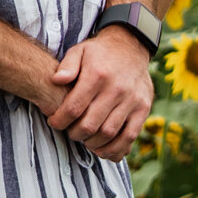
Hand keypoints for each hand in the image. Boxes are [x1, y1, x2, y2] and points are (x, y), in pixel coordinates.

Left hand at [46, 25, 152, 159]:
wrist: (131, 48)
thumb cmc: (99, 54)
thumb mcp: (80, 51)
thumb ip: (67, 65)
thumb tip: (57, 80)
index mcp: (98, 75)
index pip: (74, 108)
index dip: (60, 121)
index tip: (54, 122)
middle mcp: (117, 89)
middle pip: (91, 125)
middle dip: (75, 134)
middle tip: (70, 132)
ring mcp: (132, 100)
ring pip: (109, 134)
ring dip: (92, 143)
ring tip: (84, 139)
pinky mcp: (143, 109)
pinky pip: (129, 136)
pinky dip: (115, 148)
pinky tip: (103, 149)